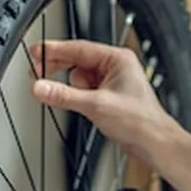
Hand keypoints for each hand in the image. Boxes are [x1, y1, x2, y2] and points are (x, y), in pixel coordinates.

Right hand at [28, 39, 180, 166]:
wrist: (154, 142)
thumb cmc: (140, 121)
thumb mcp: (95, 106)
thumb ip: (63, 96)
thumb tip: (40, 87)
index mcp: (117, 59)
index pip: (78, 48)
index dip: (54, 50)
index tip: (35, 51)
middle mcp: (116, 67)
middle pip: (77, 60)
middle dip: (58, 69)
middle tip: (36, 74)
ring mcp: (112, 81)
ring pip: (79, 77)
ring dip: (72, 89)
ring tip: (81, 104)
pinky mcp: (109, 96)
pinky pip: (85, 90)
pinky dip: (78, 97)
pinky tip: (83, 108)